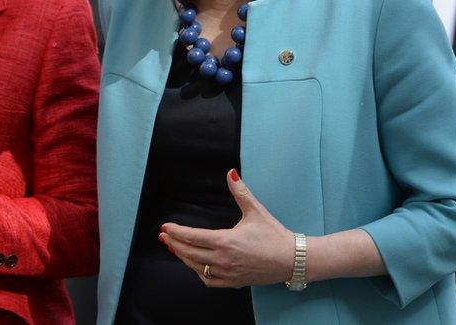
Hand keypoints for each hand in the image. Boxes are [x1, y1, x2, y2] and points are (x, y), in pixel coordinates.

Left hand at [160, 169, 295, 287]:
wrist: (292, 259)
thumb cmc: (274, 235)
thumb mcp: (256, 211)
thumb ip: (240, 192)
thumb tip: (231, 173)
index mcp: (226, 241)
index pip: (192, 237)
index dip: (176, 232)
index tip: (165, 228)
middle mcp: (224, 259)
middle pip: (189, 253)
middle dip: (174, 244)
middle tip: (164, 237)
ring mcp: (228, 273)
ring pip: (197, 267)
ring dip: (184, 257)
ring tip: (175, 248)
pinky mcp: (234, 282)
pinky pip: (209, 280)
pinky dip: (198, 272)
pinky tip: (195, 264)